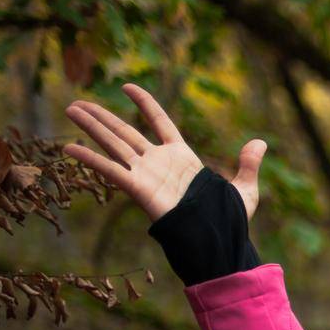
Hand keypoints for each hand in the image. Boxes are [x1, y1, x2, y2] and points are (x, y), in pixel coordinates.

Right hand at [62, 82, 266, 222]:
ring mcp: (147, 174)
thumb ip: (249, 165)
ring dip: (91, 126)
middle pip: (125, 131)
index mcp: (182, 156)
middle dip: (101, 116)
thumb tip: (261, 142)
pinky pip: (110, 170)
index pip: (159, 121)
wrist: (217, 242)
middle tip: (77, 101)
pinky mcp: (138, 188)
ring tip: (70, 108)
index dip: (144, 104)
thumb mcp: (245, 189)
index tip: (127, 87)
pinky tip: (69, 148)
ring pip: (114, 143)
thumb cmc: (229, 221)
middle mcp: (159, 162)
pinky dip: (90, 159)